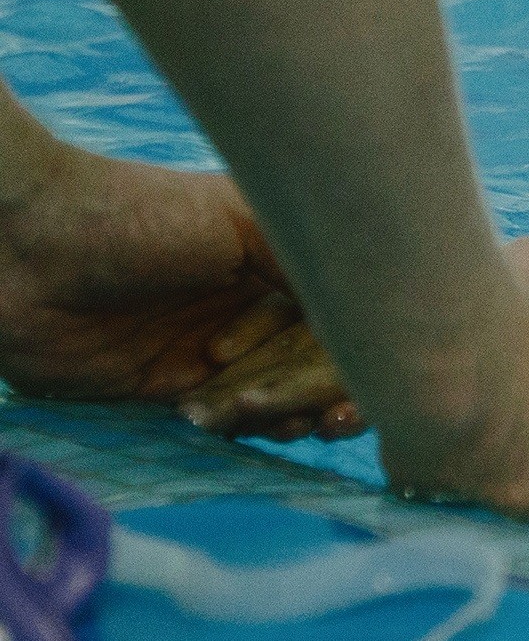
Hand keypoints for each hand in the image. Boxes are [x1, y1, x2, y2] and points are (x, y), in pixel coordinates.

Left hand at [0, 137, 345, 437]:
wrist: (28, 250)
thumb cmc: (139, 217)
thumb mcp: (243, 222)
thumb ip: (313, 265)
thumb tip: (380, 307)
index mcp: (282, 254)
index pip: (344, 314)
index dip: (362, 352)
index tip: (368, 382)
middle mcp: (258, 300)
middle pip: (320, 361)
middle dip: (326, 392)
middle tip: (326, 418)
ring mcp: (218, 346)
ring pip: (279, 395)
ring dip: (285, 413)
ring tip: (271, 418)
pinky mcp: (173, 386)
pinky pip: (225, 417)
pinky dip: (237, 424)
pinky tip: (223, 417)